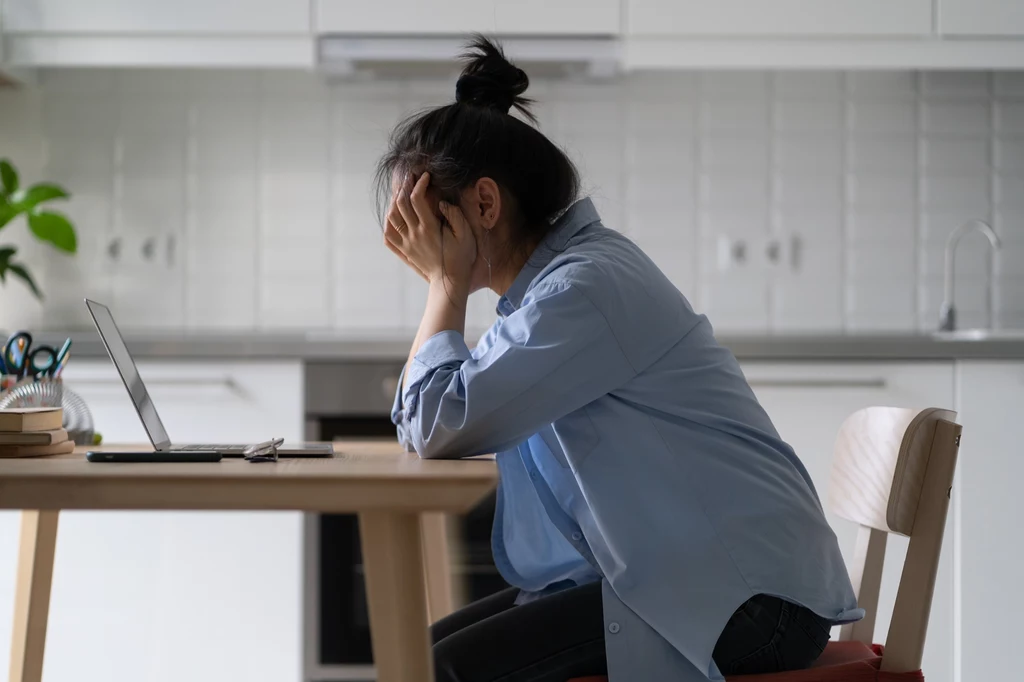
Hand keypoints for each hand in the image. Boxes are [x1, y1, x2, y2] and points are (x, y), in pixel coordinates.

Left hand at [384, 172, 476, 294]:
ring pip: (390, 218)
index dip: (419, 183)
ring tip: (402, 193)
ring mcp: (406, 244)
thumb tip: (442, 202)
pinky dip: (388, 223)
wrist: (450, 281)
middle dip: (404, 186)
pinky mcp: (404, 251)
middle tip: (411, 178)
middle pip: (400, 204)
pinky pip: (388, 235)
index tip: (426, 176)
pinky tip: (394, 215)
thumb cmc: (461, 257)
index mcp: (429, 229)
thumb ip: (456, 216)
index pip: (417, 199)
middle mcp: (414, 235)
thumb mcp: (466, 235)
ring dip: (393, 202)